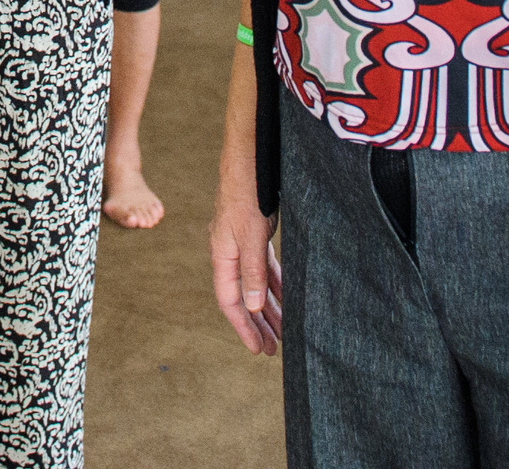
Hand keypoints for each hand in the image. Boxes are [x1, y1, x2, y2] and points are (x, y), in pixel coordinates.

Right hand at [209, 147, 281, 355]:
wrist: (248, 158)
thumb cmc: (246, 193)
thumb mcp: (250, 235)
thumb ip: (252, 271)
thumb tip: (250, 305)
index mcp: (221, 254)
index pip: (230, 301)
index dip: (244, 327)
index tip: (259, 349)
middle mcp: (229, 252)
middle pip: (242, 296)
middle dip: (258, 323)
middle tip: (274, 349)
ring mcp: (241, 243)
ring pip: (255, 283)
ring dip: (269, 307)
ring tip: (285, 330)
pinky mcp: (254, 233)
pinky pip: (265, 267)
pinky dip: (275, 284)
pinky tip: (287, 297)